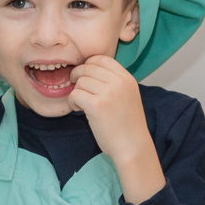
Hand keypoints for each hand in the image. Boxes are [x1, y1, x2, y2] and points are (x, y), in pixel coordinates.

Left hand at [68, 55, 155, 174]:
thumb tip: (88, 70)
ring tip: (82, 105)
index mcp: (127, 78)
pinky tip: (79, 110)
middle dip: (78, 77)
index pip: (101, 58)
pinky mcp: (96, 105)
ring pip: (80, 81)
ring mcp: (108, 93)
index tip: (85, 76)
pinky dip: (73, 102)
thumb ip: (114, 82)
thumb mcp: (128, 96)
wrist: (132, 146)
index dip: (88, 65)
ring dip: (76, 92)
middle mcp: (119, 82)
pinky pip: (75, 94)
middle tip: (78, 90)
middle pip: (87, 68)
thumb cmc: (128, 125)